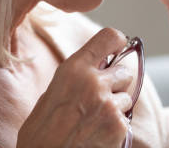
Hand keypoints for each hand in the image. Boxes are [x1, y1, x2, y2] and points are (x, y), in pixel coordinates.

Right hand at [17, 28, 132, 147]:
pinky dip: (115, 126)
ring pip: (126, 97)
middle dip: (116, 83)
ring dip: (115, 106)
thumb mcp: (53, 90)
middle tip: (99, 97)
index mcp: (75, 68)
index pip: (110, 37)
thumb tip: (97, 67)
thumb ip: (78, 75)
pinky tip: (97, 132)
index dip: (117, 42)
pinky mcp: (118, 126)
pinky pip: (125, 119)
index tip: (117, 48)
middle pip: (125, 71)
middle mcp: (95, 82)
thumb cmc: (41, 130)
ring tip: (94, 119)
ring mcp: (109, 105)